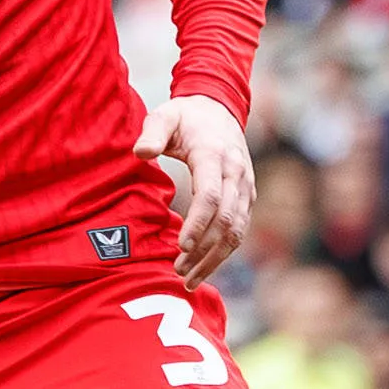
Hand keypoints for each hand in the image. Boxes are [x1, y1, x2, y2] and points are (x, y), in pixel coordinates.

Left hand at [142, 92, 253, 283]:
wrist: (220, 109)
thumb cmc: (185, 116)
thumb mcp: (164, 115)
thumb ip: (151, 132)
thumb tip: (140, 153)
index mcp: (214, 155)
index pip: (211, 196)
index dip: (198, 224)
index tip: (180, 246)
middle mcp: (237, 173)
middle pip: (226, 220)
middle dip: (204, 250)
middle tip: (178, 272)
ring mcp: (246, 187)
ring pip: (237, 231)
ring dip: (215, 258)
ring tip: (189, 279)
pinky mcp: (248, 197)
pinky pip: (240, 230)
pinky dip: (224, 252)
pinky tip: (204, 267)